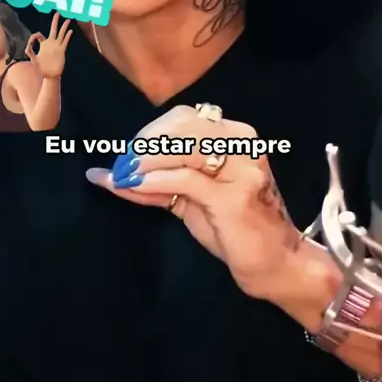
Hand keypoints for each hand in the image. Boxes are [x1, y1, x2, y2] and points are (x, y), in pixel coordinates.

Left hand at [25, 13, 72, 79]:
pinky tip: (70, 31)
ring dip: (64, 26)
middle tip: (57, 13)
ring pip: (61, 33)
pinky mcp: (62, 50)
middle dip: (55, 21)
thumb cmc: (41, 67)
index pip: (39, 35)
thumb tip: (28, 45)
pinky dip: (67, 36)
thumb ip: (29, 51)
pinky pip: (65, 41)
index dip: (34, 36)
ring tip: (67, 20)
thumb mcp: (32, 59)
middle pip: (53, 29)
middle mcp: (51, 43)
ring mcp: (57, 46)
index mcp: (43, 44)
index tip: (31, 42)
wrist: (50, 75)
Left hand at [86, 105, 301, 305]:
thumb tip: (108, 174)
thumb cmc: (232, 227)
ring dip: (146, 160)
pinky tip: (137, 186)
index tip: (128, 154)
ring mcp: (241, 168)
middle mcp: (242, 144)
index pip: (184, 118)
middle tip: (122, 165)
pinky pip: (187, 179)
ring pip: (185, 147)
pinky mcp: (235, 197)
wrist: (274, 262)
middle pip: (182, 126)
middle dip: (145, 144)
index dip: (151, 132)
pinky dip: (156, 180)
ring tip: (123, 175)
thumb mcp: (190, 198)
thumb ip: (157, 182)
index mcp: (235, 136)